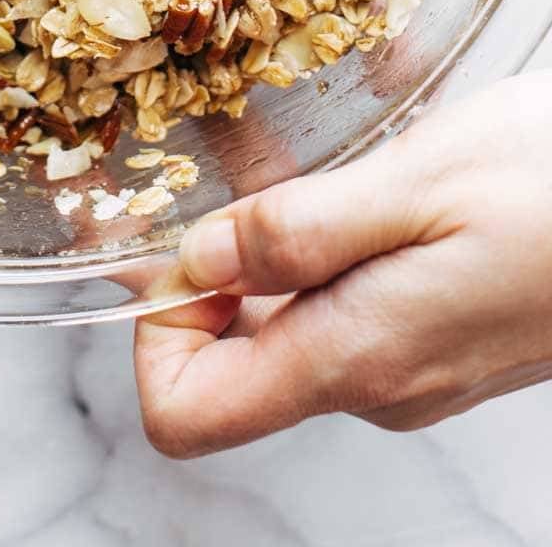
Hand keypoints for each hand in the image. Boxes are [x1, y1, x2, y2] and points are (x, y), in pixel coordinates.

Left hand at [134, 72, 551, 456]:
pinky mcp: (437, 346)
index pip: (187, 413)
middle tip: (250, 184)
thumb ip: (295, 233)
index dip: (156, 329)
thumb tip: (194, 262)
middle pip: (228, 368)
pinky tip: (365, 197)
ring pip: (284, 335)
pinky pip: (339, 318)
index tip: (182, 245)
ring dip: (273, 259)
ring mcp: (411, 375)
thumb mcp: (413, 181)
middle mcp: (376, 387)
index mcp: (356, 357)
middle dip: (211, 276)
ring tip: (325, 180)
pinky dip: (322, 260)